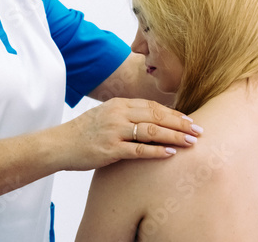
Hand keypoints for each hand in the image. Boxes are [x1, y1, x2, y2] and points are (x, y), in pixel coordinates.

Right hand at [60, 98, 201, 170]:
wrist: (59, 144)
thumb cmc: (84, 132)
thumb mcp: (106, 115)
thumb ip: (127, 114)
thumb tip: (152, 120)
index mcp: (119, 104)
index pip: (152, 106)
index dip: (173, 113)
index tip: (189, 120)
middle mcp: (119, 113)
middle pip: (156, 115)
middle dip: (180, 123)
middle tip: (199, 130)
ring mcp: (114, 131)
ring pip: (151, 131)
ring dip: (174, 136)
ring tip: (191, 142)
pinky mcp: (110, 149)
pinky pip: (138, 150)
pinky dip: (157, 151)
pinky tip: (171, 153)